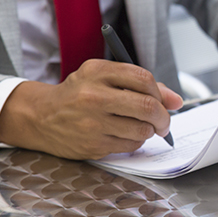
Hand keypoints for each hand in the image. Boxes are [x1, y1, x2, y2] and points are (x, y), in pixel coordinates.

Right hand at [0, 60, 182, 159]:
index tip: (162, 101)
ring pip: (142, 129)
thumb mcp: (103, 78)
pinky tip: (125, 135)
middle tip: (164, 122)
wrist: (41, 116)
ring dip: (149, 130)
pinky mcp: (92, 144)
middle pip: (147, 106)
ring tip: (142, 127)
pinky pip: (130, 145)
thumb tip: (176, 101)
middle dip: (163, 117)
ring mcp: (92, 122)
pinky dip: (135, 141)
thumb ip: (140, 85)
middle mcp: (93, 96)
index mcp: (97, 72)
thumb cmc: (78, 94)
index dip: (160, 92)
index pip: (144, 79)